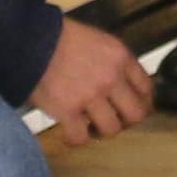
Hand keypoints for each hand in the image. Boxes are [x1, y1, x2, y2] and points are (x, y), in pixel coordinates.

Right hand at [30, 19, 156, 145]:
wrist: (30, 39)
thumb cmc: (60, 37)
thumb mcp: (97, 41)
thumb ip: (112, 62)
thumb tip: (119, 84)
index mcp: (121, 57)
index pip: (146, 88)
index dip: (142, 102)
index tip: (132, 107)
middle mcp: (111, 78)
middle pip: (136, 114)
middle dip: (126, 121)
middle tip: (112, 120)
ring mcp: (90, 95)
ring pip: (111, 129)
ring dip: (101, 131)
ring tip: (89, 126)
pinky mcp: (67, 110)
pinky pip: (80, 137)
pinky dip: (75, 139)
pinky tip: (69, 134)